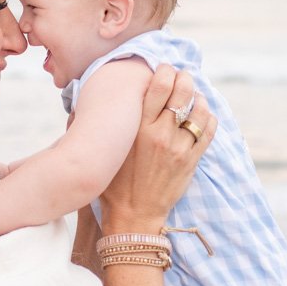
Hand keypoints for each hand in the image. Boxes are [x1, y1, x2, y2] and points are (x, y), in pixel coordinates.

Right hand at [100, 65, 214, 233]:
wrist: (132, 215)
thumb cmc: (113, 183)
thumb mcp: (105, 150)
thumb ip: (98, 126)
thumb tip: (78, 105)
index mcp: (138, 128)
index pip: (159, 85)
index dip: (165, 71)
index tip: (164, 70)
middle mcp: (160, 134)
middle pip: (182, 92)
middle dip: (185, 79)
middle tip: (183, 77)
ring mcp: (178, 148)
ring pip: (199, 110)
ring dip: (199, 99)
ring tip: (194, 97)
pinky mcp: (191, 161)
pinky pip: (208, 131)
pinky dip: (208, 119)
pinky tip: (202, 116)